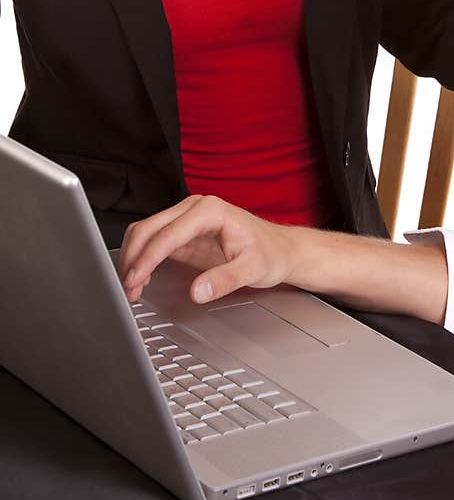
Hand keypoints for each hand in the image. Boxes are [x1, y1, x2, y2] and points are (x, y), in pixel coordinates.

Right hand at [119, 194, 295, 304]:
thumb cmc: (271, 254)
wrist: (280, 249)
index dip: (147, 258)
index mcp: (210, 210)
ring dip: (133, 257)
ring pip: (146, 232)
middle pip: (149, 228)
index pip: (168, 233)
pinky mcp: (184, 233)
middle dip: (133, 258)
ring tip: (131, 287)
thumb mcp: (254, 269)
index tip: (135, 279)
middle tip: (127, 288)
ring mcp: (187, 219)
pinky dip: (142, 258)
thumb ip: (225, 280)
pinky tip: (141, 277)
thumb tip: (198, 291)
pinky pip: (154, 241)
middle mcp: (195, 209)